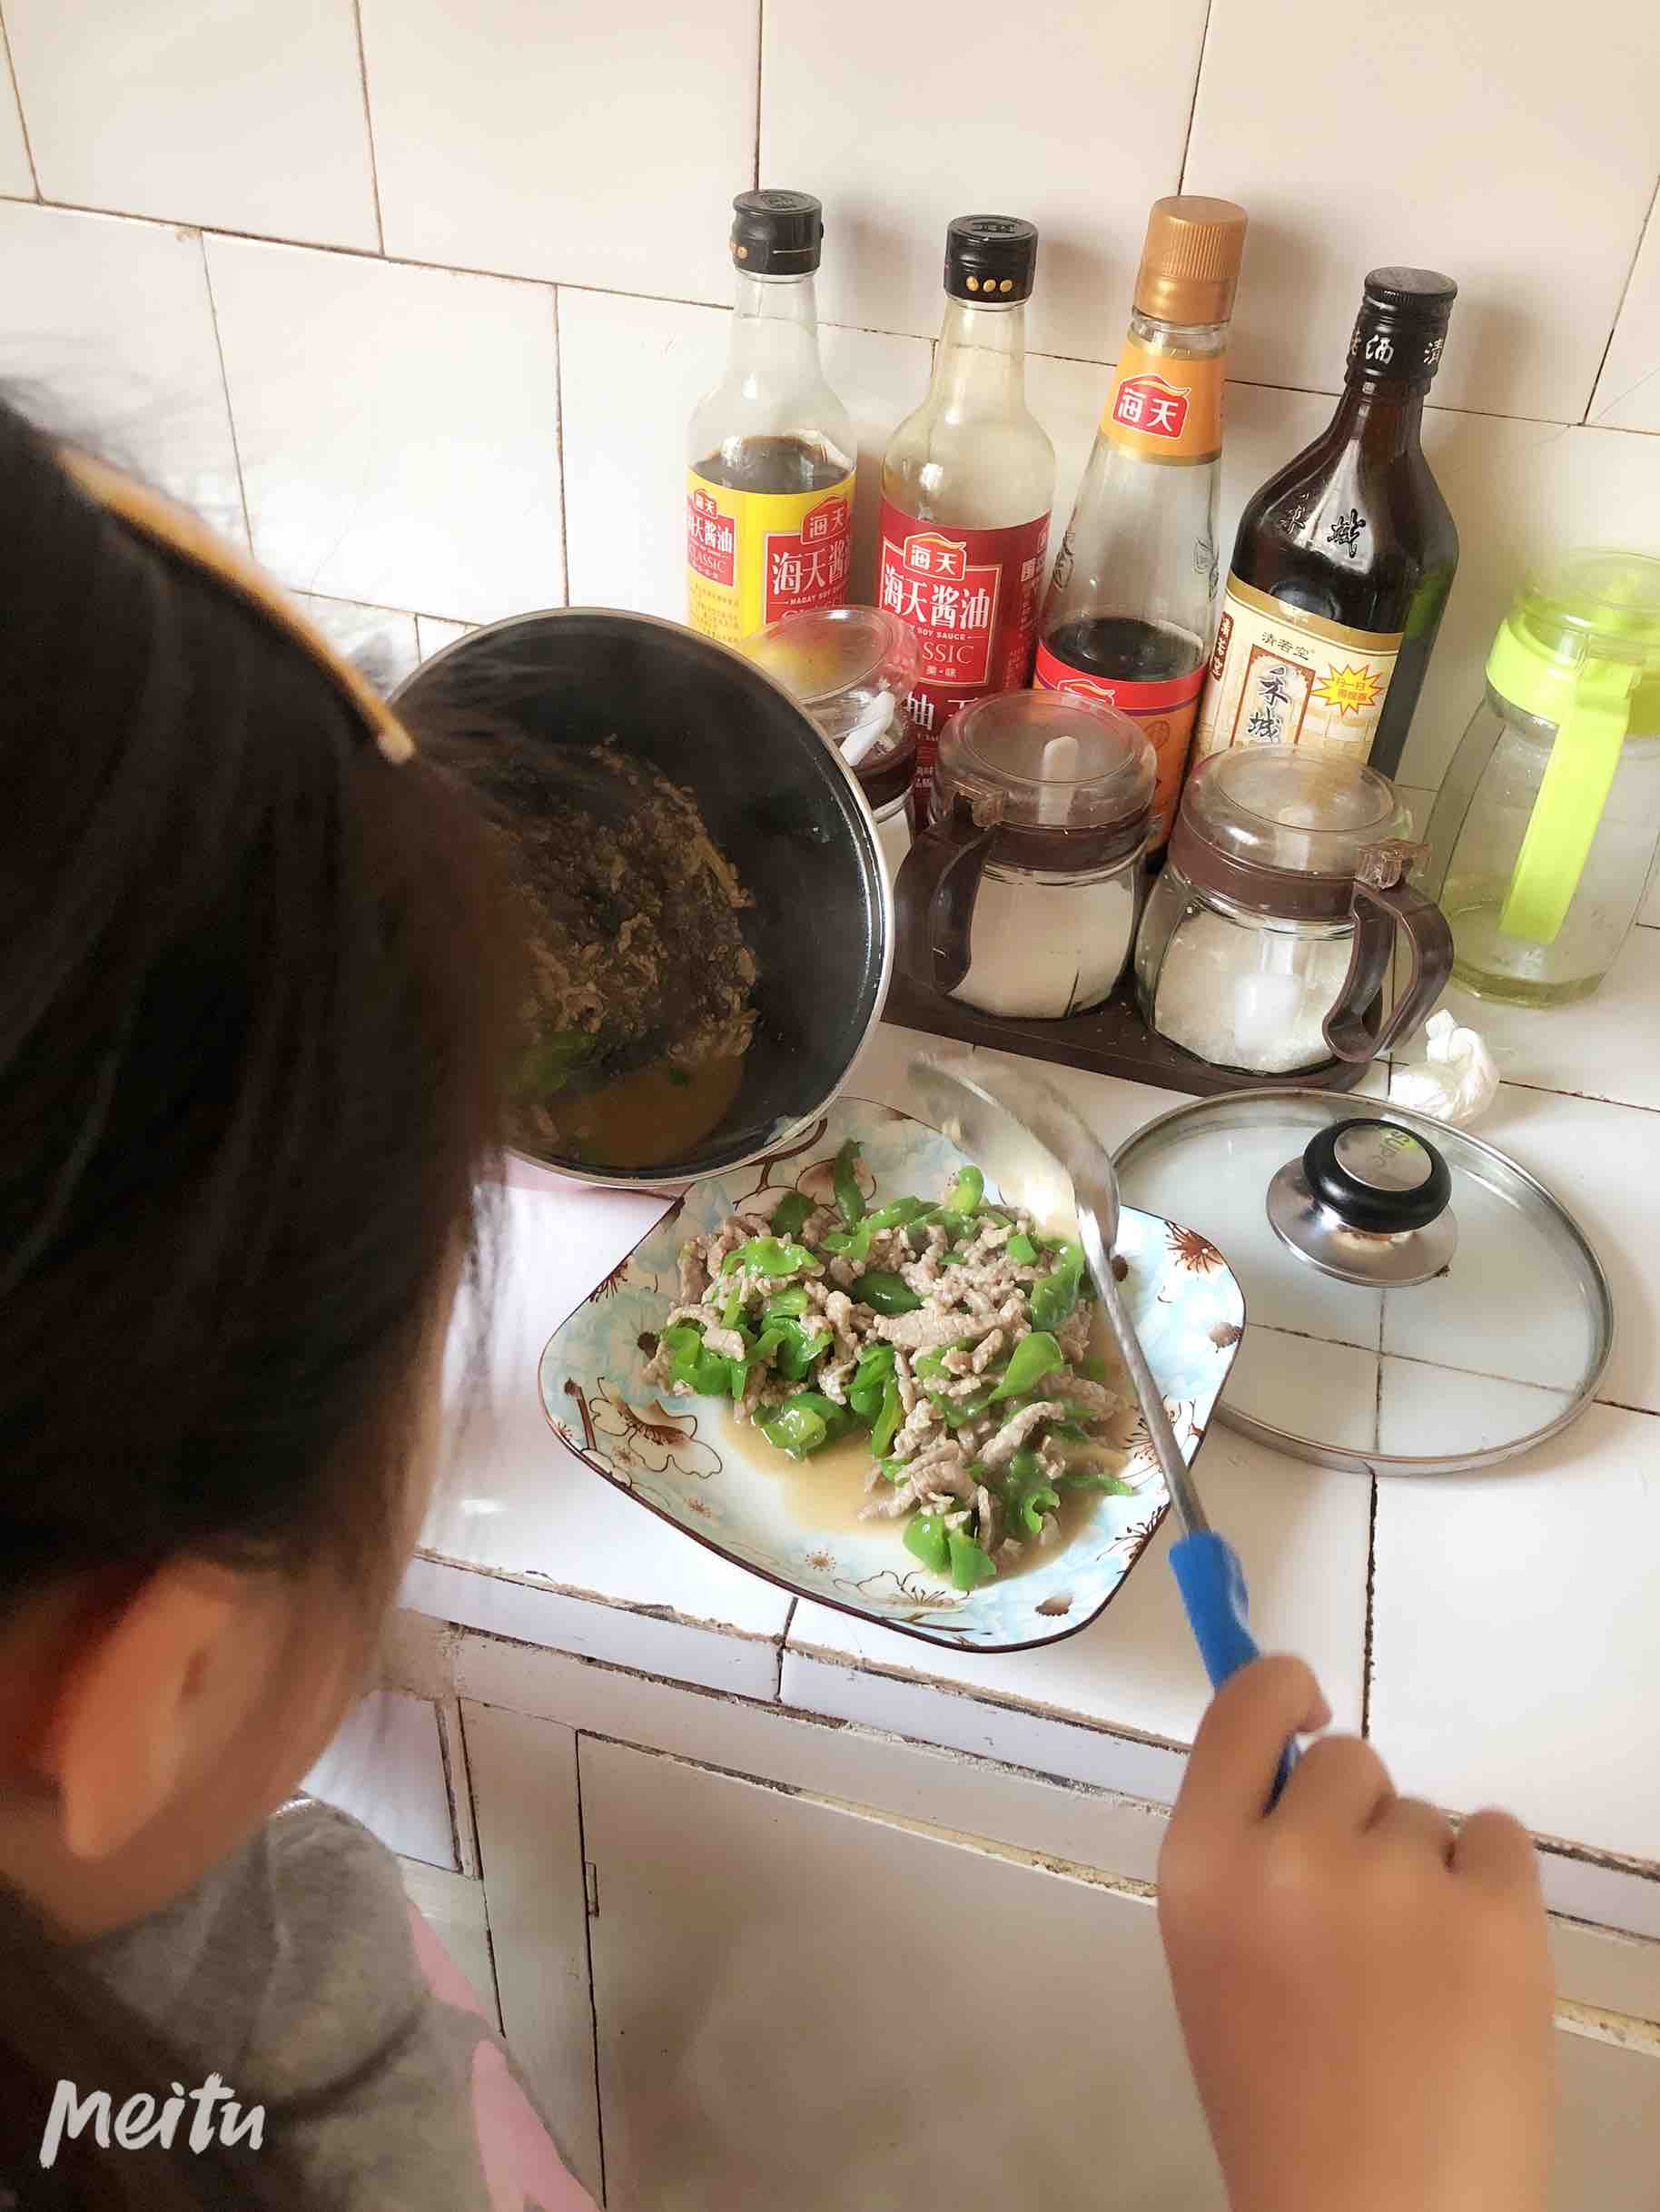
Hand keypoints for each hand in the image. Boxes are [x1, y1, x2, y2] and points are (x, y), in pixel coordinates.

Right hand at [1159, 1656, 1553, 2211]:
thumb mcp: (1216, 1963)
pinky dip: (1494, 1890)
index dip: (1283, 1690)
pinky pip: (1501, 1839)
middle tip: (1362, 1923)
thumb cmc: (1282, 2101)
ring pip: (1425, 1815)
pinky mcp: (1495, 1914)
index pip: (1242, 1709)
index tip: (1308, 1705)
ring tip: (1416, 1981)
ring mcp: (1396, 1880)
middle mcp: (1290, 1853)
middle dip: (1361, 1819)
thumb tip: (1295, 1766)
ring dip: (1427, 1871)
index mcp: (1200, 1867)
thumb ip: (1243, 1860)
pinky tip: (1471, 1973)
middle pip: (1348, 1760)